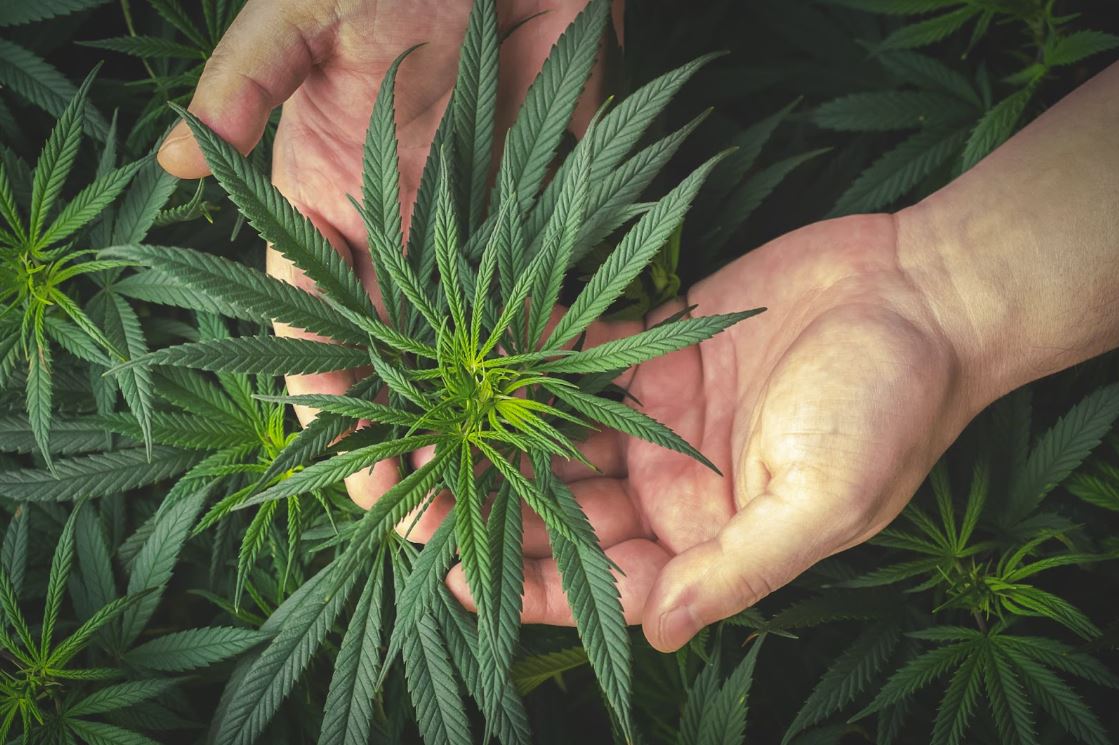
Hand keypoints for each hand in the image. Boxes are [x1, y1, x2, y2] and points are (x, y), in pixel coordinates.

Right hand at [157, 0, 606, 504]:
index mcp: (324, 205)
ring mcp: (474, 240)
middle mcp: (397, 240)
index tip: (351, 478)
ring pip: (472, 356)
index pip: (316, 327)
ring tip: (500, 501)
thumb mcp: (302, 16)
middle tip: (431, 521)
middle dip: (410, 446)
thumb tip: (171, 154)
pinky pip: (549, 305)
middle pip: (397, 365)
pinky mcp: (544, 222)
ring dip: (481, 430)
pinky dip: (556, 364)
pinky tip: (564, 427)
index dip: (329, 407)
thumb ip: (246, 82)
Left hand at [447, 212, 985, 651]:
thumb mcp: (826, 502)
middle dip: (489, 509)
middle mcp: (673, 487)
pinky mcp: (655, 350)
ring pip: (556, 440)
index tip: (453, 573)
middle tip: (407, 498)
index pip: (602, 581)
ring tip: (419, 431)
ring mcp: (659, 419)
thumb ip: (742, 570)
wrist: (923, 292)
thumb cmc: (892, 405)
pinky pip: (578, 363)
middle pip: (563, 511)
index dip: (528, 583)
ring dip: (492, 438)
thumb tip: (662, 636)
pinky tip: (472, 356)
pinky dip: (529, 362)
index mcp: (709, 539)